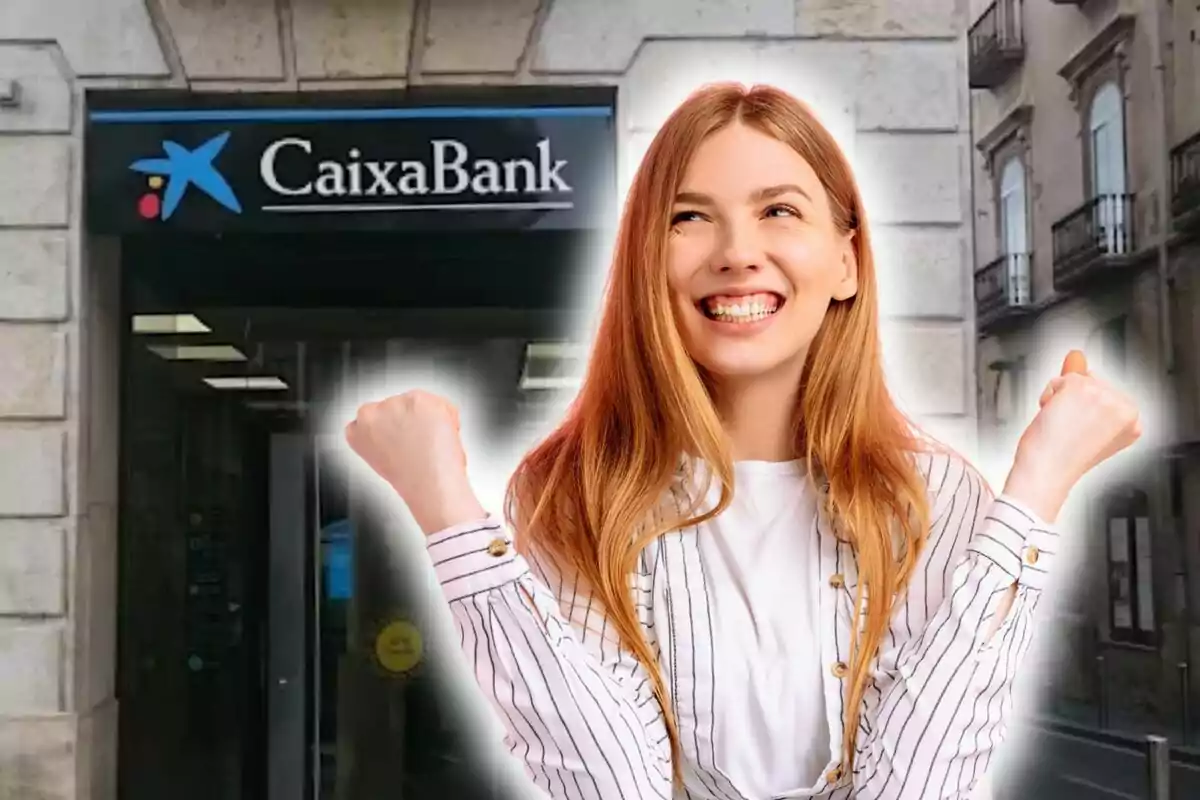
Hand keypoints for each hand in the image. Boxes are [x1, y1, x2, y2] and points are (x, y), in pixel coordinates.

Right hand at [345, 390, 486, 534]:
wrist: (429, 482)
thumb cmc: (411, 480)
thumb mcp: (382, 461)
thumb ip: (383, 440)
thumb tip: (399, 434)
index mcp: (357, 431)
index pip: (369, 417)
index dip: (390, 427)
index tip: (400, 436)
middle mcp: (371, 413)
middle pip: (394, 407)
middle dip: (408, 419)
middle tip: (420, 441)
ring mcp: (395, 403)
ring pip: (416, 403)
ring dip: (427, 417)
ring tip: (432, 443)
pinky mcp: (418, 398)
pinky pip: (439, 403)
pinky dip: (447, 416)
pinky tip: (442, 435)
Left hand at [1004, 351, 1140, 521]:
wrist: (1046, 474)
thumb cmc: (1059, 458)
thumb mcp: (1084, 425)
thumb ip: (1086, 389)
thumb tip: (1077, 354)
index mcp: (1133, 422)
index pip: (1105, 396)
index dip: (1085, 413)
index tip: (1081, 433)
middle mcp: (1126, 408)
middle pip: (1092, 382)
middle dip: (1073, 403)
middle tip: (1068, 431)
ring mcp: (1106, 395)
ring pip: (1075, 379)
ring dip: (1060, 400)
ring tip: (1061, 426)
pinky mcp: (1083, 387)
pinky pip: (1059, 379)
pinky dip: (1049, 396)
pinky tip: (1053, 418)